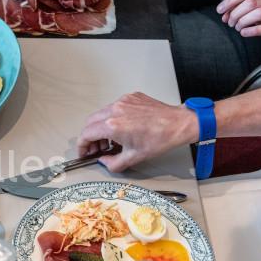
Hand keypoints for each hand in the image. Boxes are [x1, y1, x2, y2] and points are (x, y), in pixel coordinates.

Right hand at [76, 92, 196, 171]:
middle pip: (90, 122)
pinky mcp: (131, 97)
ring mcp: (123, 101)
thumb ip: (113, 163)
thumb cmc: (160, 138)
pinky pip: (115, 107)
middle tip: (98, 148)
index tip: (84, 152)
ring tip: (111, 140)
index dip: (82, 145)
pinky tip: (123, 128)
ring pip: (101, 113)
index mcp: (113, 125)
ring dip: (101, 127)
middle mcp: (115, 110)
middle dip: (90, 136)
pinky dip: (114, 118)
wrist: (177, 124)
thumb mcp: (134, 157)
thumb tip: (104, 161)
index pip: (86, 134)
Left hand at [217, 0, 260, 50]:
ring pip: (259, 13)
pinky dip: (252, 31)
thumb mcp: (259, 7)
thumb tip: (224, 15)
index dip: (231, 1)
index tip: (220, 10)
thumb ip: (242, 8)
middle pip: (251, 2)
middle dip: (235, 13)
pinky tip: (244, 33)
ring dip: (243, 21)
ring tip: (238, 27)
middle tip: (230, 22)